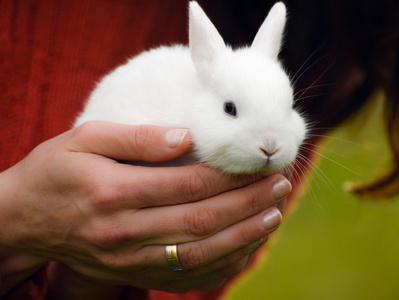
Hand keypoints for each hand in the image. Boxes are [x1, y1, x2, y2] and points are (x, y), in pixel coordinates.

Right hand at [0, 122, 290, 296]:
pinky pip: (187, 277)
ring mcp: (129, 260)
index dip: (232, 176)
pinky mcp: (132, 273)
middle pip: (202, 220)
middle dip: (248, 204)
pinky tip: (247, 248)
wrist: (24, 219)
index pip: (189, 184)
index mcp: (115, 192)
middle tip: (280, 186)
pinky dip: (222, 264)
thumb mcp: (84, 139)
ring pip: (200, 253)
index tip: (261, 164)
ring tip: (275, 215)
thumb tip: (186, 137)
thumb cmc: (56, 171)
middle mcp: (125, 232)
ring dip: (244, 235)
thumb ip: (136, 138)